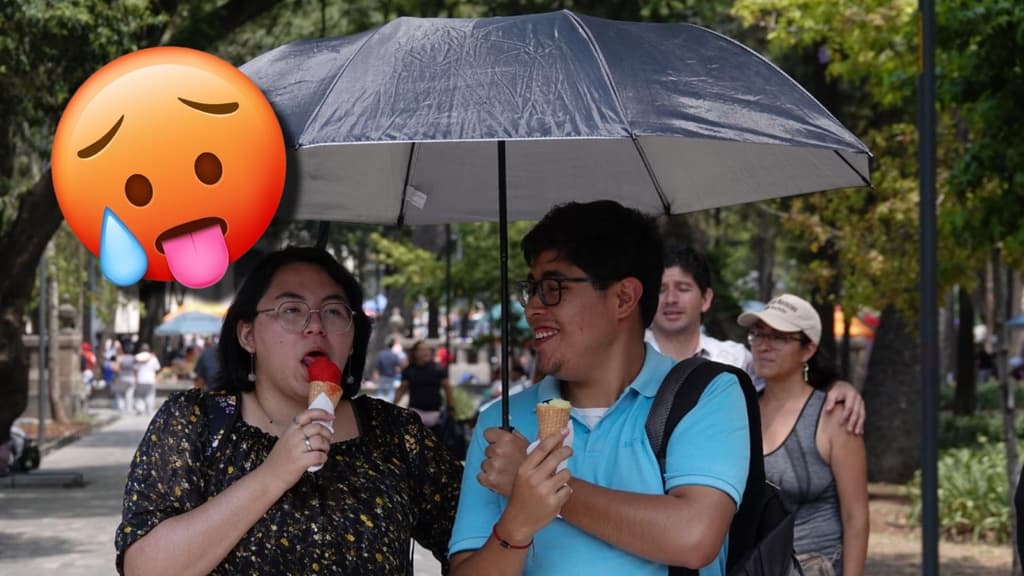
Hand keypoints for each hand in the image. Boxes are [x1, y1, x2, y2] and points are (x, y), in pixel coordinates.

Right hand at [259, 409, 333, 491]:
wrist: (269, 478)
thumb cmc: (280, 460)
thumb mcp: (286, 441)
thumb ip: (300, 433)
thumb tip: (321, 429)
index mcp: (290, 430)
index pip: (307, 414)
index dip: (322, 413)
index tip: (331, 417)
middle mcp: (293, 436)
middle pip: (318, 427)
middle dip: (327, 434)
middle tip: (327, 441)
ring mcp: (296, 448)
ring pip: (320, 441)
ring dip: (326, 447)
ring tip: (322, 452)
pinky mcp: (300, 461)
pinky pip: (320, 456)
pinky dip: (323, 458)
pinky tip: (319, 461)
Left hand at [478, 427, 529, 496]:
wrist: (536, 486)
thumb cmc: (534, 465)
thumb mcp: (528, 445)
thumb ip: (515, 436)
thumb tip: (508, 430)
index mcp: (507, 439)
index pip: (488, 433)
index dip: (493, 438)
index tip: (496, 442)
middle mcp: (499, 450)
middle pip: (487, 450)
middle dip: (495, 455)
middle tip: (507, 461)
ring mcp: (494, 465)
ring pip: (484, 464)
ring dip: (492, 468)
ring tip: (505, 471)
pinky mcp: (490, 479)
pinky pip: (481, 476)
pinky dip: (487, 479)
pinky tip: (499, 478)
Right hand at [495, 429, 572, 543]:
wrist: (518, 520)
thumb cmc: (521, 495)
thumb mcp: (522, 476)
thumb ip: (534, 461)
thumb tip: (549, 442)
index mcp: (524, 470)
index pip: (542, 448)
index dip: (554, 437)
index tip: (564, 430)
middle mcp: (534, 479)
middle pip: (557, 457)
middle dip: (566, 451)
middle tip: (569, 450)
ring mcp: (544, 491)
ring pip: (565, 473)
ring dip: (564, 475)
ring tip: (557, 482)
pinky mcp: (554, 502)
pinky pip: (568, 489)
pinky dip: (564, 491)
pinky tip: (556, 495)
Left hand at [824, 380, 864, 434]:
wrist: (843, 386)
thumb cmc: (836, 391)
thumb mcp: (832, 393)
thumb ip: (830, 401)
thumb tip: (828, 409)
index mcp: (851, 394)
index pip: (849, 407)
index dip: (845, 415)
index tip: (841, 423)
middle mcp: (858, 399)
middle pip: (856, 412)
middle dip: (853, 421)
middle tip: (849, 430)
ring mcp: (861, 403)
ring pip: (862, 415)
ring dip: (859, 424)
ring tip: (856, 433)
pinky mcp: (862, 407)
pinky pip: (863, 416)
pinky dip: (861, 424)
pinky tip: (860, 431)